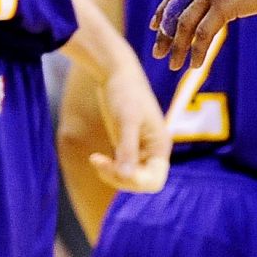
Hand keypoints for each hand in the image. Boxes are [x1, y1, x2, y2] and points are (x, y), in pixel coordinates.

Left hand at [90, 59, 170, 192]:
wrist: (116, 73)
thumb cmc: (124, 93)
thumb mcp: (126, 121)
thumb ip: (127, 149)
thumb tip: (126, 176)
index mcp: (160, 145)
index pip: (154, 180)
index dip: (135, 181)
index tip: (114, 167)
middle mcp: (153, 150)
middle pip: (142, 183)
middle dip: (121, 179)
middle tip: (100, 163)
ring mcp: (141, 149)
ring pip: (130, 178)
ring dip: (112, 175)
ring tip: (96, 160)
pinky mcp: (127, 146)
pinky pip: (121, 169)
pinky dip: (108, 169)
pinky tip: (96, 158)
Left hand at [150, 0, 256, 69]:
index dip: (164, 9)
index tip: (155, 26)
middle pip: (175, 8)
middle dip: (164, 33)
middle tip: (157, 52)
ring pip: (185, 24)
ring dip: (177, 47)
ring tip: (173, 65)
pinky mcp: (225, 4)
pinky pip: (204, 33)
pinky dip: (198, 51)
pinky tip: (195, 64)